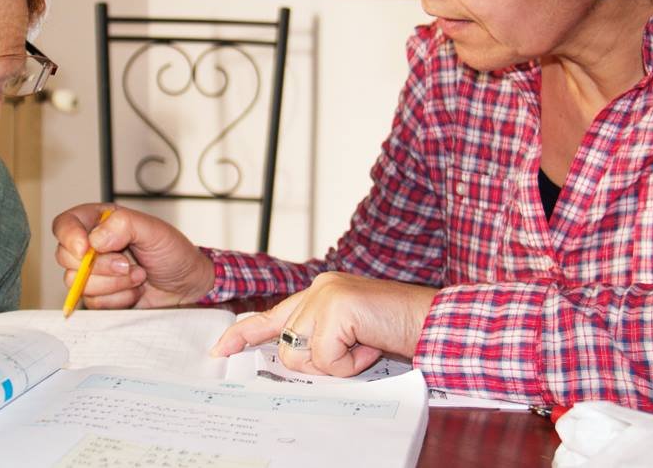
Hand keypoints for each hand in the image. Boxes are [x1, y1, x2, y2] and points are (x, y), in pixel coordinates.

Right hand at [51, 203, 215, 308]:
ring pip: (77, 283)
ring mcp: (94, 273)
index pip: (65, 224)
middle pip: (65, 257)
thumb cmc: (173, 252)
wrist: (187, 285)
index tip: (85, 249)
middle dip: (100, 266)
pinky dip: (118, 298)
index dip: (69, 237)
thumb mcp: (154, 230)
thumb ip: (123, 225)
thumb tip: (94, 240)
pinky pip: (93, 302)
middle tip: (127, 264)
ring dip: (113, 283)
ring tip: (138, 275)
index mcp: (100, 222)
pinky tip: (134, 290)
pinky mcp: (100, 296)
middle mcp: (92, 247)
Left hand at [210, 272, 436, 376]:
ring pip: (301, 355)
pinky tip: (369, 346)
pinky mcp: (337, 306)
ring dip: (336, 364)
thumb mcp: (350, 337)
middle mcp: (318, 288)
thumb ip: (318, 340)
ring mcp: (326, 294)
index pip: (271, 316)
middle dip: (319, 363)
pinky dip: (349, 364)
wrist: (431, 322)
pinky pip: (324, 358)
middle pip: (286, 347)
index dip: (243, 333)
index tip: (221, 350)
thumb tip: (289, 362)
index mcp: (318, 293)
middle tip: (356, 351)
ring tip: (364, 346)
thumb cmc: (395, 332)